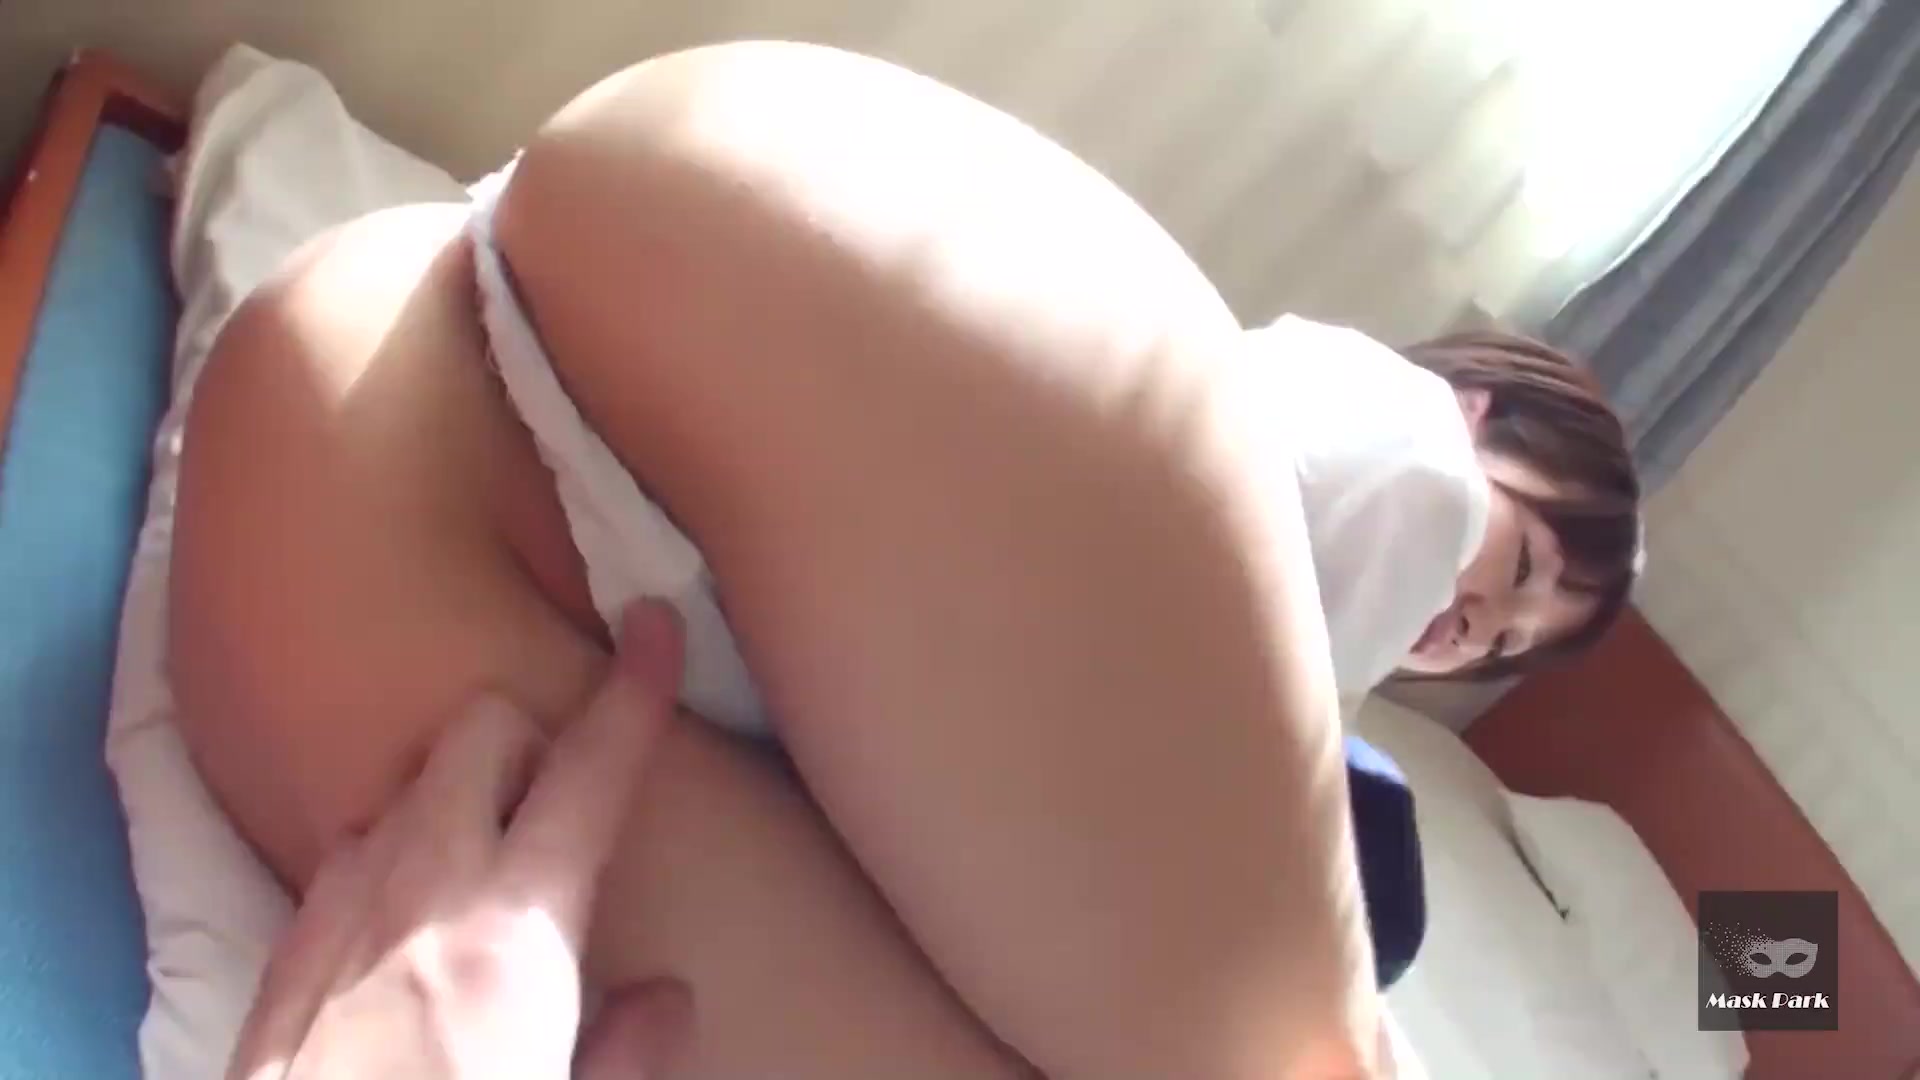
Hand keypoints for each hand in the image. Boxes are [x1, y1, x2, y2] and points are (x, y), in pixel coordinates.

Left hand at [227, 601, 693, 1078]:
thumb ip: (629, 1055)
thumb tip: (666, 996)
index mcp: (516, 933)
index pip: (592, 775)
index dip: (637, 691)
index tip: (658, 622)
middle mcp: (423, 894)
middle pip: (478, 734)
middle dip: (527, 731)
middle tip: (560, 778)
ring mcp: (338, 916)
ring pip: (402, 787)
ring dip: (451, 792)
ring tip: (482, 847)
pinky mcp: (279, 955)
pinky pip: (339, 855)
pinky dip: (384, 852)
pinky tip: (399, 913)